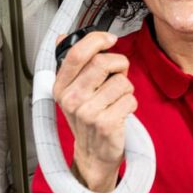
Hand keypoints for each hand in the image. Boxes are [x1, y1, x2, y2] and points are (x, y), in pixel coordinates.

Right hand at [53, 32, 136, 191]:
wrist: (93, 154)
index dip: (97, 39)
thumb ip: (70, 64)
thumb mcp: (72, 91)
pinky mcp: (106, 124)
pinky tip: (120, 112)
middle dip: (119, 65)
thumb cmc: (86, 120)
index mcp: (61, 86)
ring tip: (116, 99)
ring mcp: (87, 113)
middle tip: (118, 75)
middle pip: (103, 62)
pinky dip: (131, 104)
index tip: (110, 39)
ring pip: (121, 81)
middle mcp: (71, 99)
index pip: (78, 53)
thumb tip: (61, 38)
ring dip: (126, 88)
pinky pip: (130, 99)